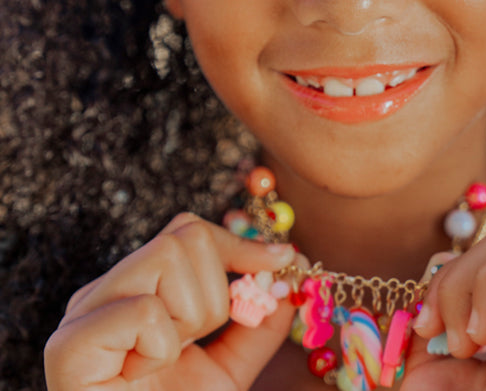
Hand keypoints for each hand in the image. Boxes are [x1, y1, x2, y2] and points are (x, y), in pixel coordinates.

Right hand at [44, 213, 295, 390]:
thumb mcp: (228, 369)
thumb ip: (257, 323)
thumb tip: (292, 268)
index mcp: (135, 291)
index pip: (188, 231)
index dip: (239, 244)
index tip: (282, 261)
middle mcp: (104, 292)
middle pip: (183, 236)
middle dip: (212, 294)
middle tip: (191, 345)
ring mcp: (82, 314)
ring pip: (166, 258)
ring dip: (189, 318)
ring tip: (165, 361)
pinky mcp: (70, 344)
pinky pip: (145, 310)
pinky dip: (161, 349)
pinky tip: (140, 377)